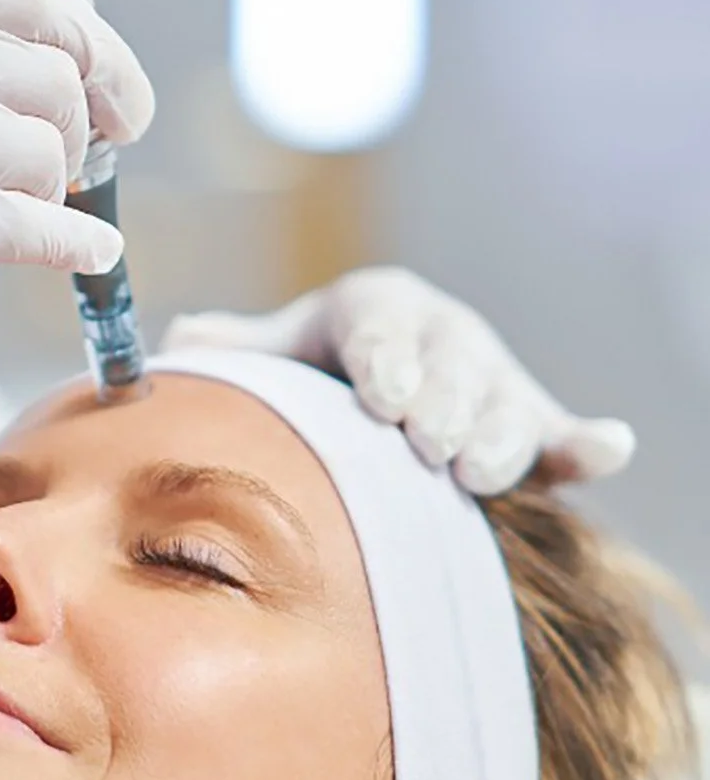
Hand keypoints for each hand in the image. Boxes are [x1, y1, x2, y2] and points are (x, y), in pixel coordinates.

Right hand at [0, 0, 154, 454]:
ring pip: (46, 157)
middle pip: (54, 84)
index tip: (123, 105)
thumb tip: (72, 86)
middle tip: (58, 188)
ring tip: (0, 231)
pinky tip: (87, 262)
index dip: (99, 52)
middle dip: (74, 144)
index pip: (32, 4)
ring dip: (48, 204)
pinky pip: (35, 226)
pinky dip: (75, 248)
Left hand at [161, 266, 633, 494]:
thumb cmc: (315, 369)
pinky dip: (586, 444)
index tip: (377, 398)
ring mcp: (491, 378)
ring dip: (498, 434)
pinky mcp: (530, 422)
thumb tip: (174, 343)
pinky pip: (562, 431)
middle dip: (440, 403)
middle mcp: (443, 334)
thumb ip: (232, 348)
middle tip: (424, 446)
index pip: (382, 322)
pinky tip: (606, 449)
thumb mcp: (276, 352)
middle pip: (452, 362)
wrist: (374, 386)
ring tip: (476, 472)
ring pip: (505, 400)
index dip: (384, 357)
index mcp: (378, 307)